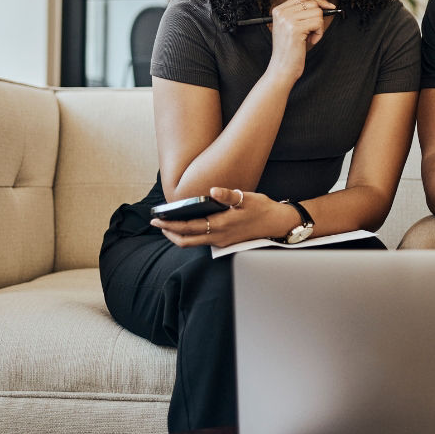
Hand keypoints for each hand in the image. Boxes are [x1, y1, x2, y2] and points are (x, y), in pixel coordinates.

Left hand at [151, 187, 288, 247]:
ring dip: (179, 235)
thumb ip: (228, 195)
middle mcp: (219, 237)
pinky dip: (190, 235)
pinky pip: (202, 241)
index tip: (157, 219)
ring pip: (193, 243)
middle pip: (186, 240)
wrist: (278, 223)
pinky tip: (189, 225)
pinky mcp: (225, 242)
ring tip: (169, 224)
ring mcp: (222, 242)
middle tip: (157, 223)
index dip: (170, 224)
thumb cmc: (262, 208)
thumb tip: (212, 190)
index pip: (188, 227)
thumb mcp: (246, 198)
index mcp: (221, 225)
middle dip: (169, 232)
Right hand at [266, 0, 337, 83]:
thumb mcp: (290, 27)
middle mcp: (281, 13)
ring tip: (310, 38)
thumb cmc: (289, 50)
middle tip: (313, 32)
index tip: (329, 6)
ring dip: (319, 27)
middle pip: (312, 4)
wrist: (282, 68)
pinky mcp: (296, 29)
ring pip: (317, 13)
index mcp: (278, 10)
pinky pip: (318, 23)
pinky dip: (319, 33)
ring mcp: (288, 20)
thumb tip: (323, 5)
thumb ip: (301, 14)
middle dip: (318, 18)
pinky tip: (311, 42)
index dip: (318, 0)